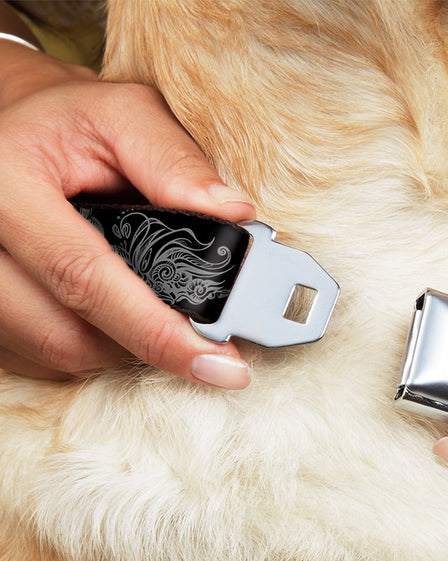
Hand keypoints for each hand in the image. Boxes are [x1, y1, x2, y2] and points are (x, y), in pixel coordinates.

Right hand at [0, 40, 254, 386]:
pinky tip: (116, 313)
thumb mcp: (122, 116)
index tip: (218, 365)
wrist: (11, 130)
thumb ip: (175, 160)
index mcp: (7, 187)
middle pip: (67, 335)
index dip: (156, 332)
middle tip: (202, 338)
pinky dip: (92, 344)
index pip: (85, 278)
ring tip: (156, 311)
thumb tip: (233, 214)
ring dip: (120, 345)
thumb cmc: (68, 122)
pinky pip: (42, 356)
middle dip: (146, 344)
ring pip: (57, 353)